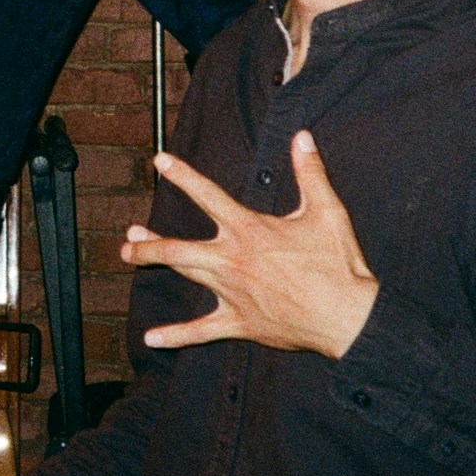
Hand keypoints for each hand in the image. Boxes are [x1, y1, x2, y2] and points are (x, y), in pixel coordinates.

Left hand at [125, 132, 378, 358]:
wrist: (346, 316)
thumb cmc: (337, 265)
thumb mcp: (326, 211)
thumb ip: (310, 172)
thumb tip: (301, 137)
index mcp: (248, 230)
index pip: (207, 195)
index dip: (182, 176)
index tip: (159, 162)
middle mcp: (232, 260)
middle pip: (178, 248)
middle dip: (149, 242)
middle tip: (129, 235)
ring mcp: (231, 293)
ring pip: (185, 276)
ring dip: (155, 263)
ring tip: (130, 254)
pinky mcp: (239, 322)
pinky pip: (200, 332)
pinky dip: (175, 336)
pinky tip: (152, 338)